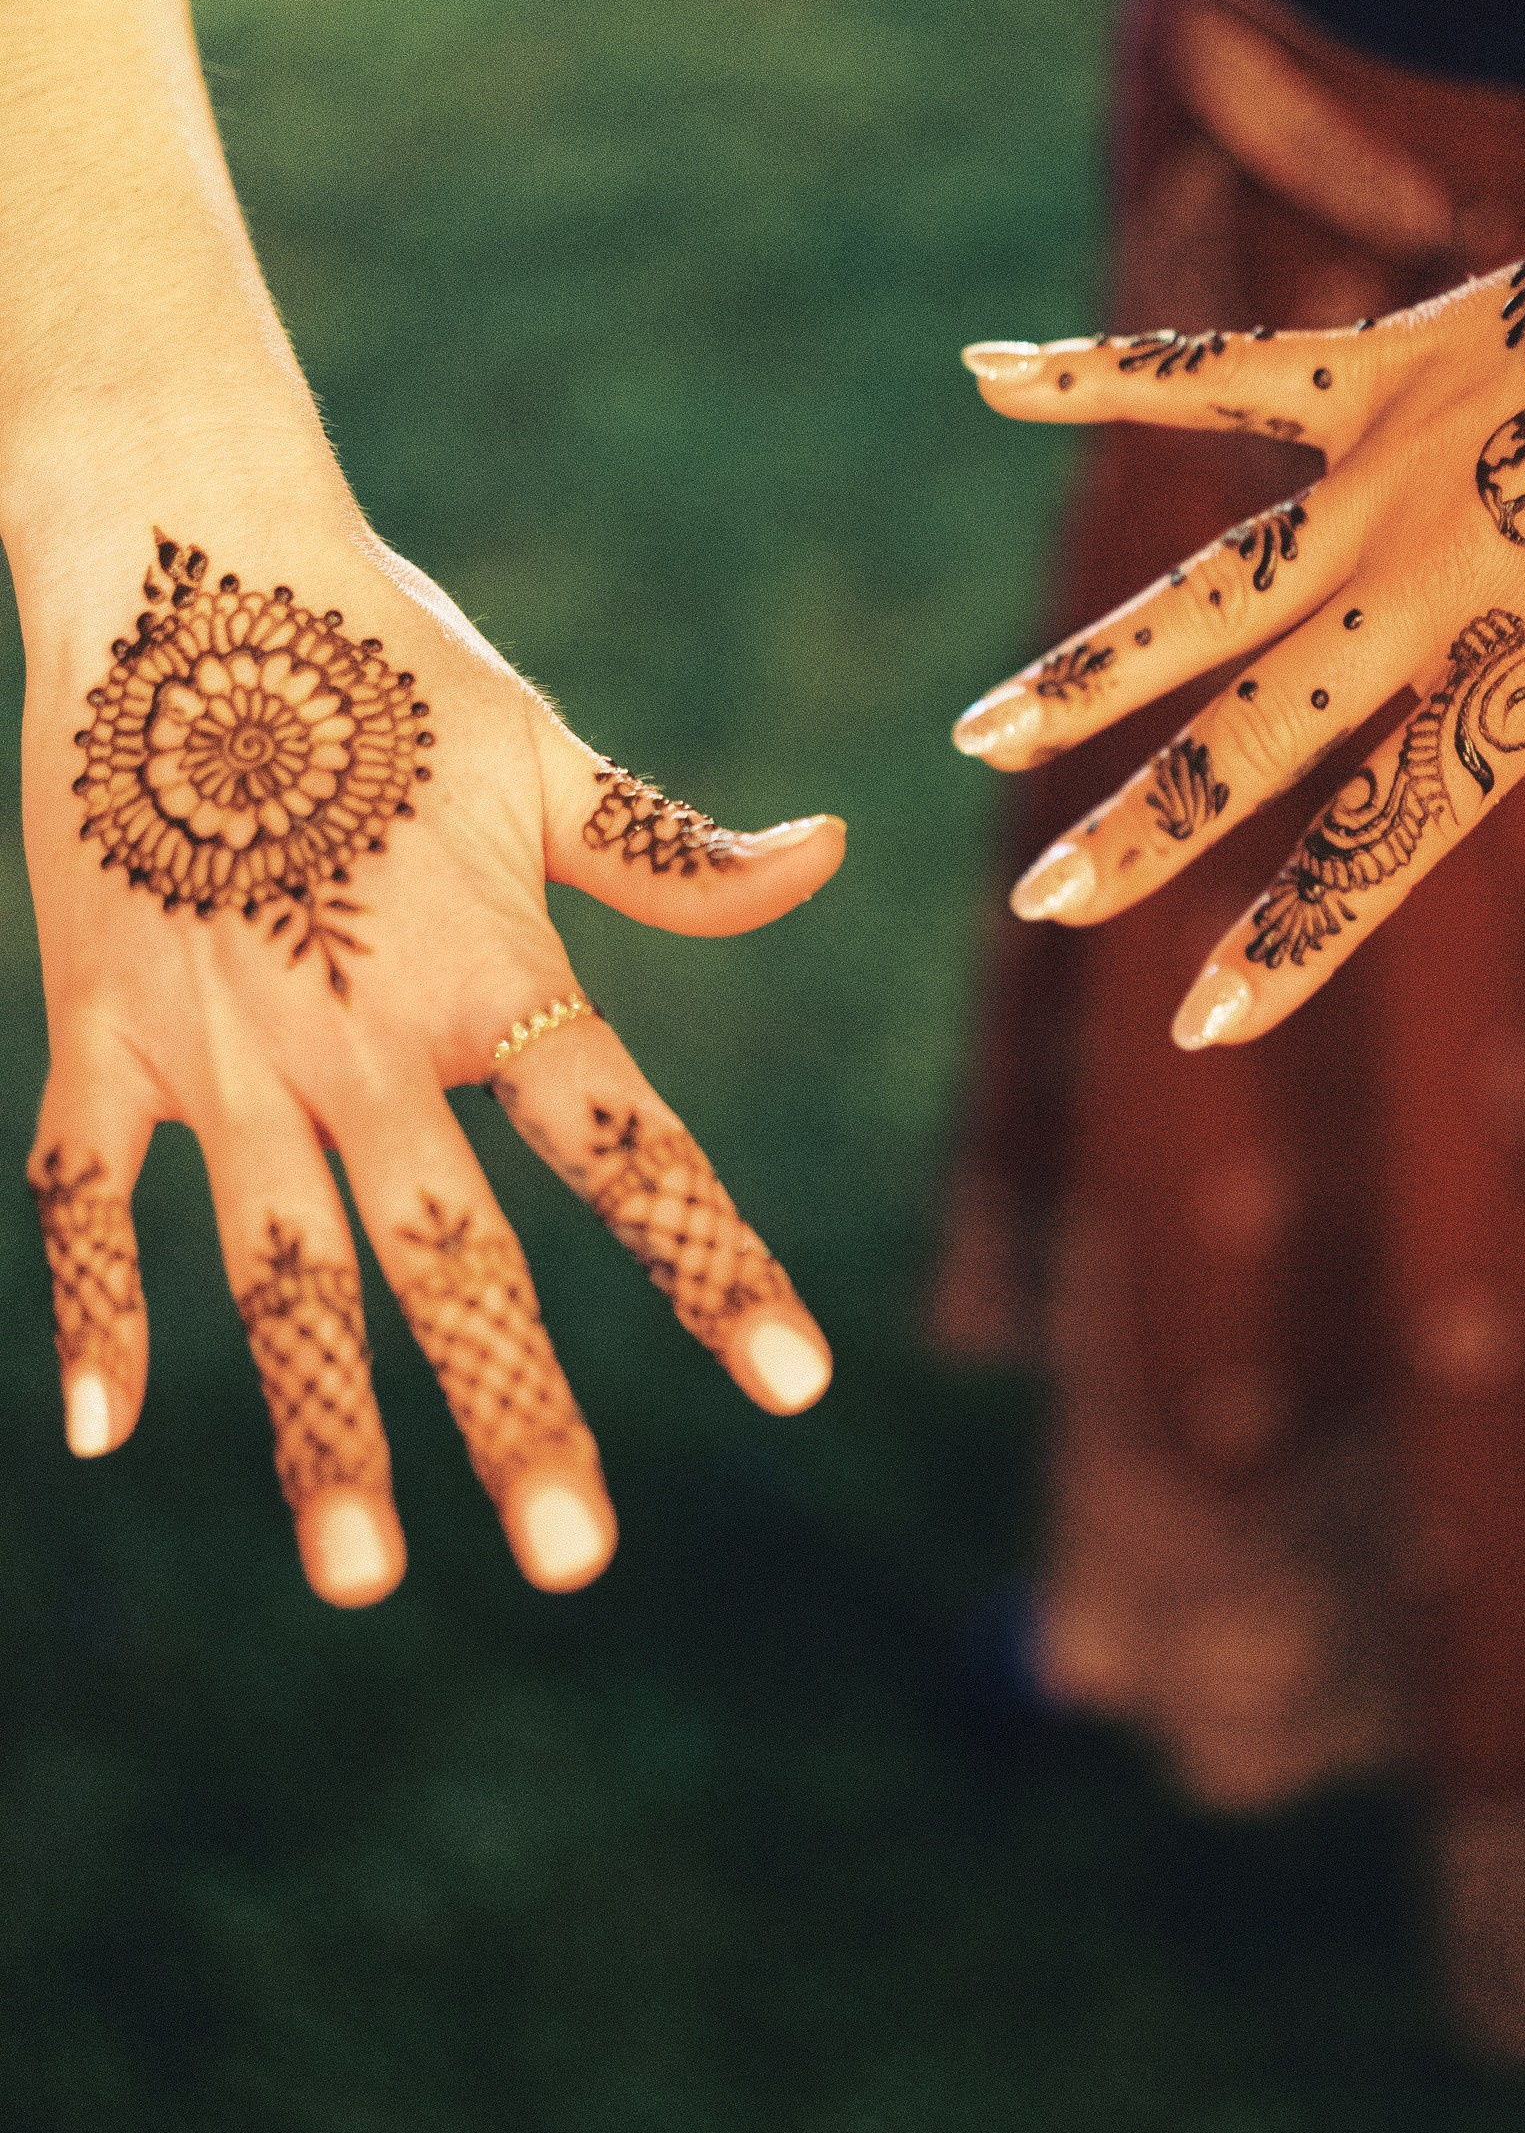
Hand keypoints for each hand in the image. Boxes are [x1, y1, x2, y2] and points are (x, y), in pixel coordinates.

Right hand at [22, 496, 843, 1606]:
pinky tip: (103, 1431)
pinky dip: (88, 1307)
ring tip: (361, 1576)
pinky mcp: (101, 1028)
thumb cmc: (386, 654)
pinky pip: (85, 1192)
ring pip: (279, 1273)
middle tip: (576, 1559)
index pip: (632, 1148)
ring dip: (320, 1429)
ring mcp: (222, 1046)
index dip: (717, 1266)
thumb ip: (676, 855)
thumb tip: (830, 856)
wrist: (184, 557)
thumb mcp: (546, 756)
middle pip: (458, 1258)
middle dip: (519, 1413)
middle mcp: (367, 1034)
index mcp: (493, 971)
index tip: (795, 1385)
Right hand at [952, 80, 1524, 1045]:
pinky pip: (1217, 373)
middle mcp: (1431, 583)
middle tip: (1039, 900)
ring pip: (1207, 590)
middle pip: (1261, 730)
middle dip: (1145, 826)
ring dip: (1089, 668)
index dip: (1293, 937)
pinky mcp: (1379, 365)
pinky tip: (988, 371)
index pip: (1385, 837)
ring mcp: (1391, 470)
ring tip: (978, 738)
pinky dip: (1103, 375)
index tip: (1203, 1022)